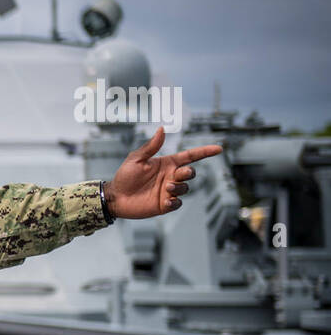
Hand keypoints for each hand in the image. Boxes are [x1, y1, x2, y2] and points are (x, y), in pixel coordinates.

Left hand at [106, 127, 222, 219]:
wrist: (115, 197)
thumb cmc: (124, 176)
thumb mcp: (136, 159)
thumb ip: (151, 147)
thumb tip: (161, 129)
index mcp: (167, 163)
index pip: (190, 156)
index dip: (204, 152)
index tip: (218, 148)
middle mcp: (170, 176)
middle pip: (190, 172)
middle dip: (188, 173)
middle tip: (177, 175)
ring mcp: (168, 191)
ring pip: (186, 188)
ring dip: (179, 187)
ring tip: (167, 188)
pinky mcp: (164, 204)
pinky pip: (178, 203)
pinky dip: (175, 202)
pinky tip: (166, 200)